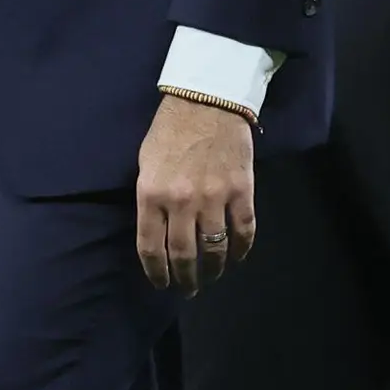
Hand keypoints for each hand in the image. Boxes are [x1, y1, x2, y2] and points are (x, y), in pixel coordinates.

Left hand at [136, 93, 255, 294]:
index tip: (161, 284)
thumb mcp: (146, 164)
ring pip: (214, 249)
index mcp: (151, 195)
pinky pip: (244, 231)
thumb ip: (150, 199)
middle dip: (185, 279)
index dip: (156, 273)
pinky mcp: (242, 191)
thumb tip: (157, 234)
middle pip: (183, 256)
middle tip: (188, 289)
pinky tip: (237, 257)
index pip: (151, 248)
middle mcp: (181, 202)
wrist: (207, 100)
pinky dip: (241, 250)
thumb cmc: (170, 130)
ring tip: (212, 277)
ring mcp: (214, 198)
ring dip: (213, 269)